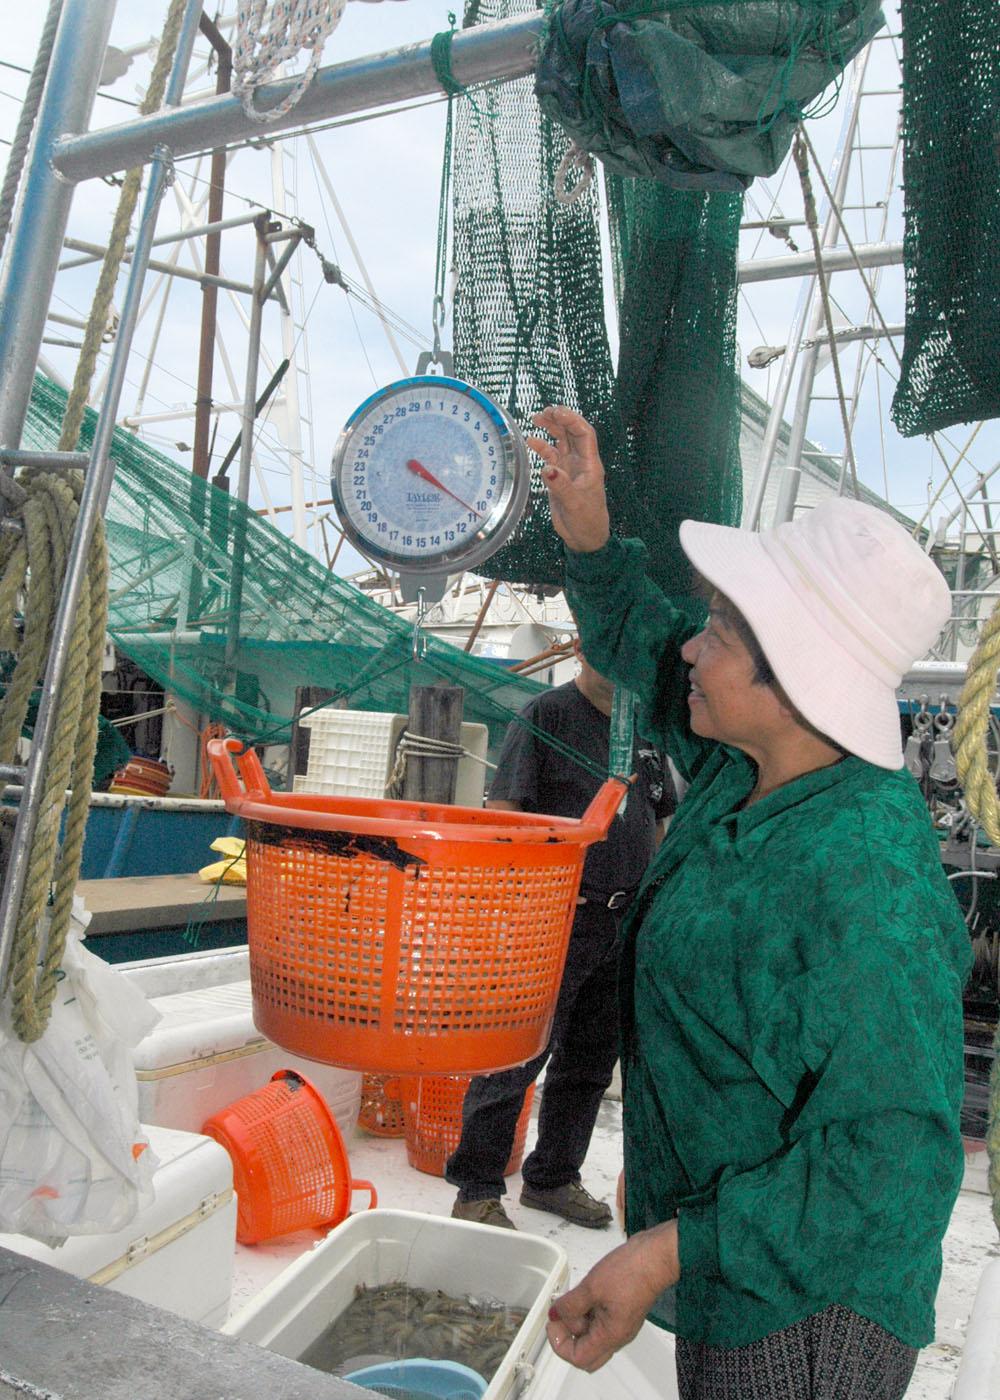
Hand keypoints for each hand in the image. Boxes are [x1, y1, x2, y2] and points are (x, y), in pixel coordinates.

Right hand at [527, 405, 610, 553]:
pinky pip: (550, 456)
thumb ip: (561, 486)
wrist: (584, 537)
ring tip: (537, 417)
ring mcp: (569, 468)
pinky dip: (541, 447)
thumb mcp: (575, 504)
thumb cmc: (587, 520)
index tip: (557, 413)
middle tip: (544, 411)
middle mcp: (580, 462)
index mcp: (590, 464)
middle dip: (560, 419)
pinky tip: (530, 440)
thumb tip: (546, 468)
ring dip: (550, 428)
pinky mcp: (559, 477)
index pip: (584, 434)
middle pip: (571, 433)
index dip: (572, 420)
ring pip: (561, 441)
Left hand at [545, 1220, 679, 1372]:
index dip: (560, 1343)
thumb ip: (570, 1304)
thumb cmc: (632, 1271)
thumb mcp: (592, 1287)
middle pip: (587, 1354)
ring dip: (578, 1322)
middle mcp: (618, 1335)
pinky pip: (601, 1321)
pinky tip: (584, 1294)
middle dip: (568, 1337)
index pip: (578, 1358)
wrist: (655, 1256)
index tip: (553, 1322)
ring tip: (572, 1298)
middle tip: (560, 1316)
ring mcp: (621, 1324)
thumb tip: (556, 1313)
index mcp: (610, 1336)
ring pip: (593, 1336)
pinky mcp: (623, 1311)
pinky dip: (588, 1312)